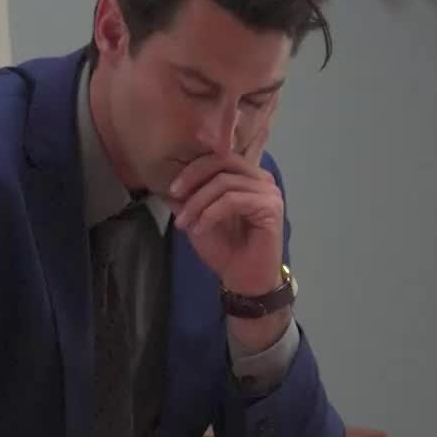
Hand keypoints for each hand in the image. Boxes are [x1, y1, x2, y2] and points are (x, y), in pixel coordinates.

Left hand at [168, 100, 283, 296]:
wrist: (243, 279)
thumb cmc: (225, 250)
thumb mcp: (198, 217)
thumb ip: (188, 196)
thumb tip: (166, 179)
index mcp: (247, 177)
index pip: (219, 157)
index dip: (193, 168)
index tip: (172, 189)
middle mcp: (261, 179)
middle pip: (222, 162)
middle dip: (193, 179)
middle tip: (174, 197)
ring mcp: (268, 192)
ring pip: (224, 183)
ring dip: (199, 202)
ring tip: (185, 222)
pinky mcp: (270, 207)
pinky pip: (233, 200)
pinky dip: (211, 213)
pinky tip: (200, 228)